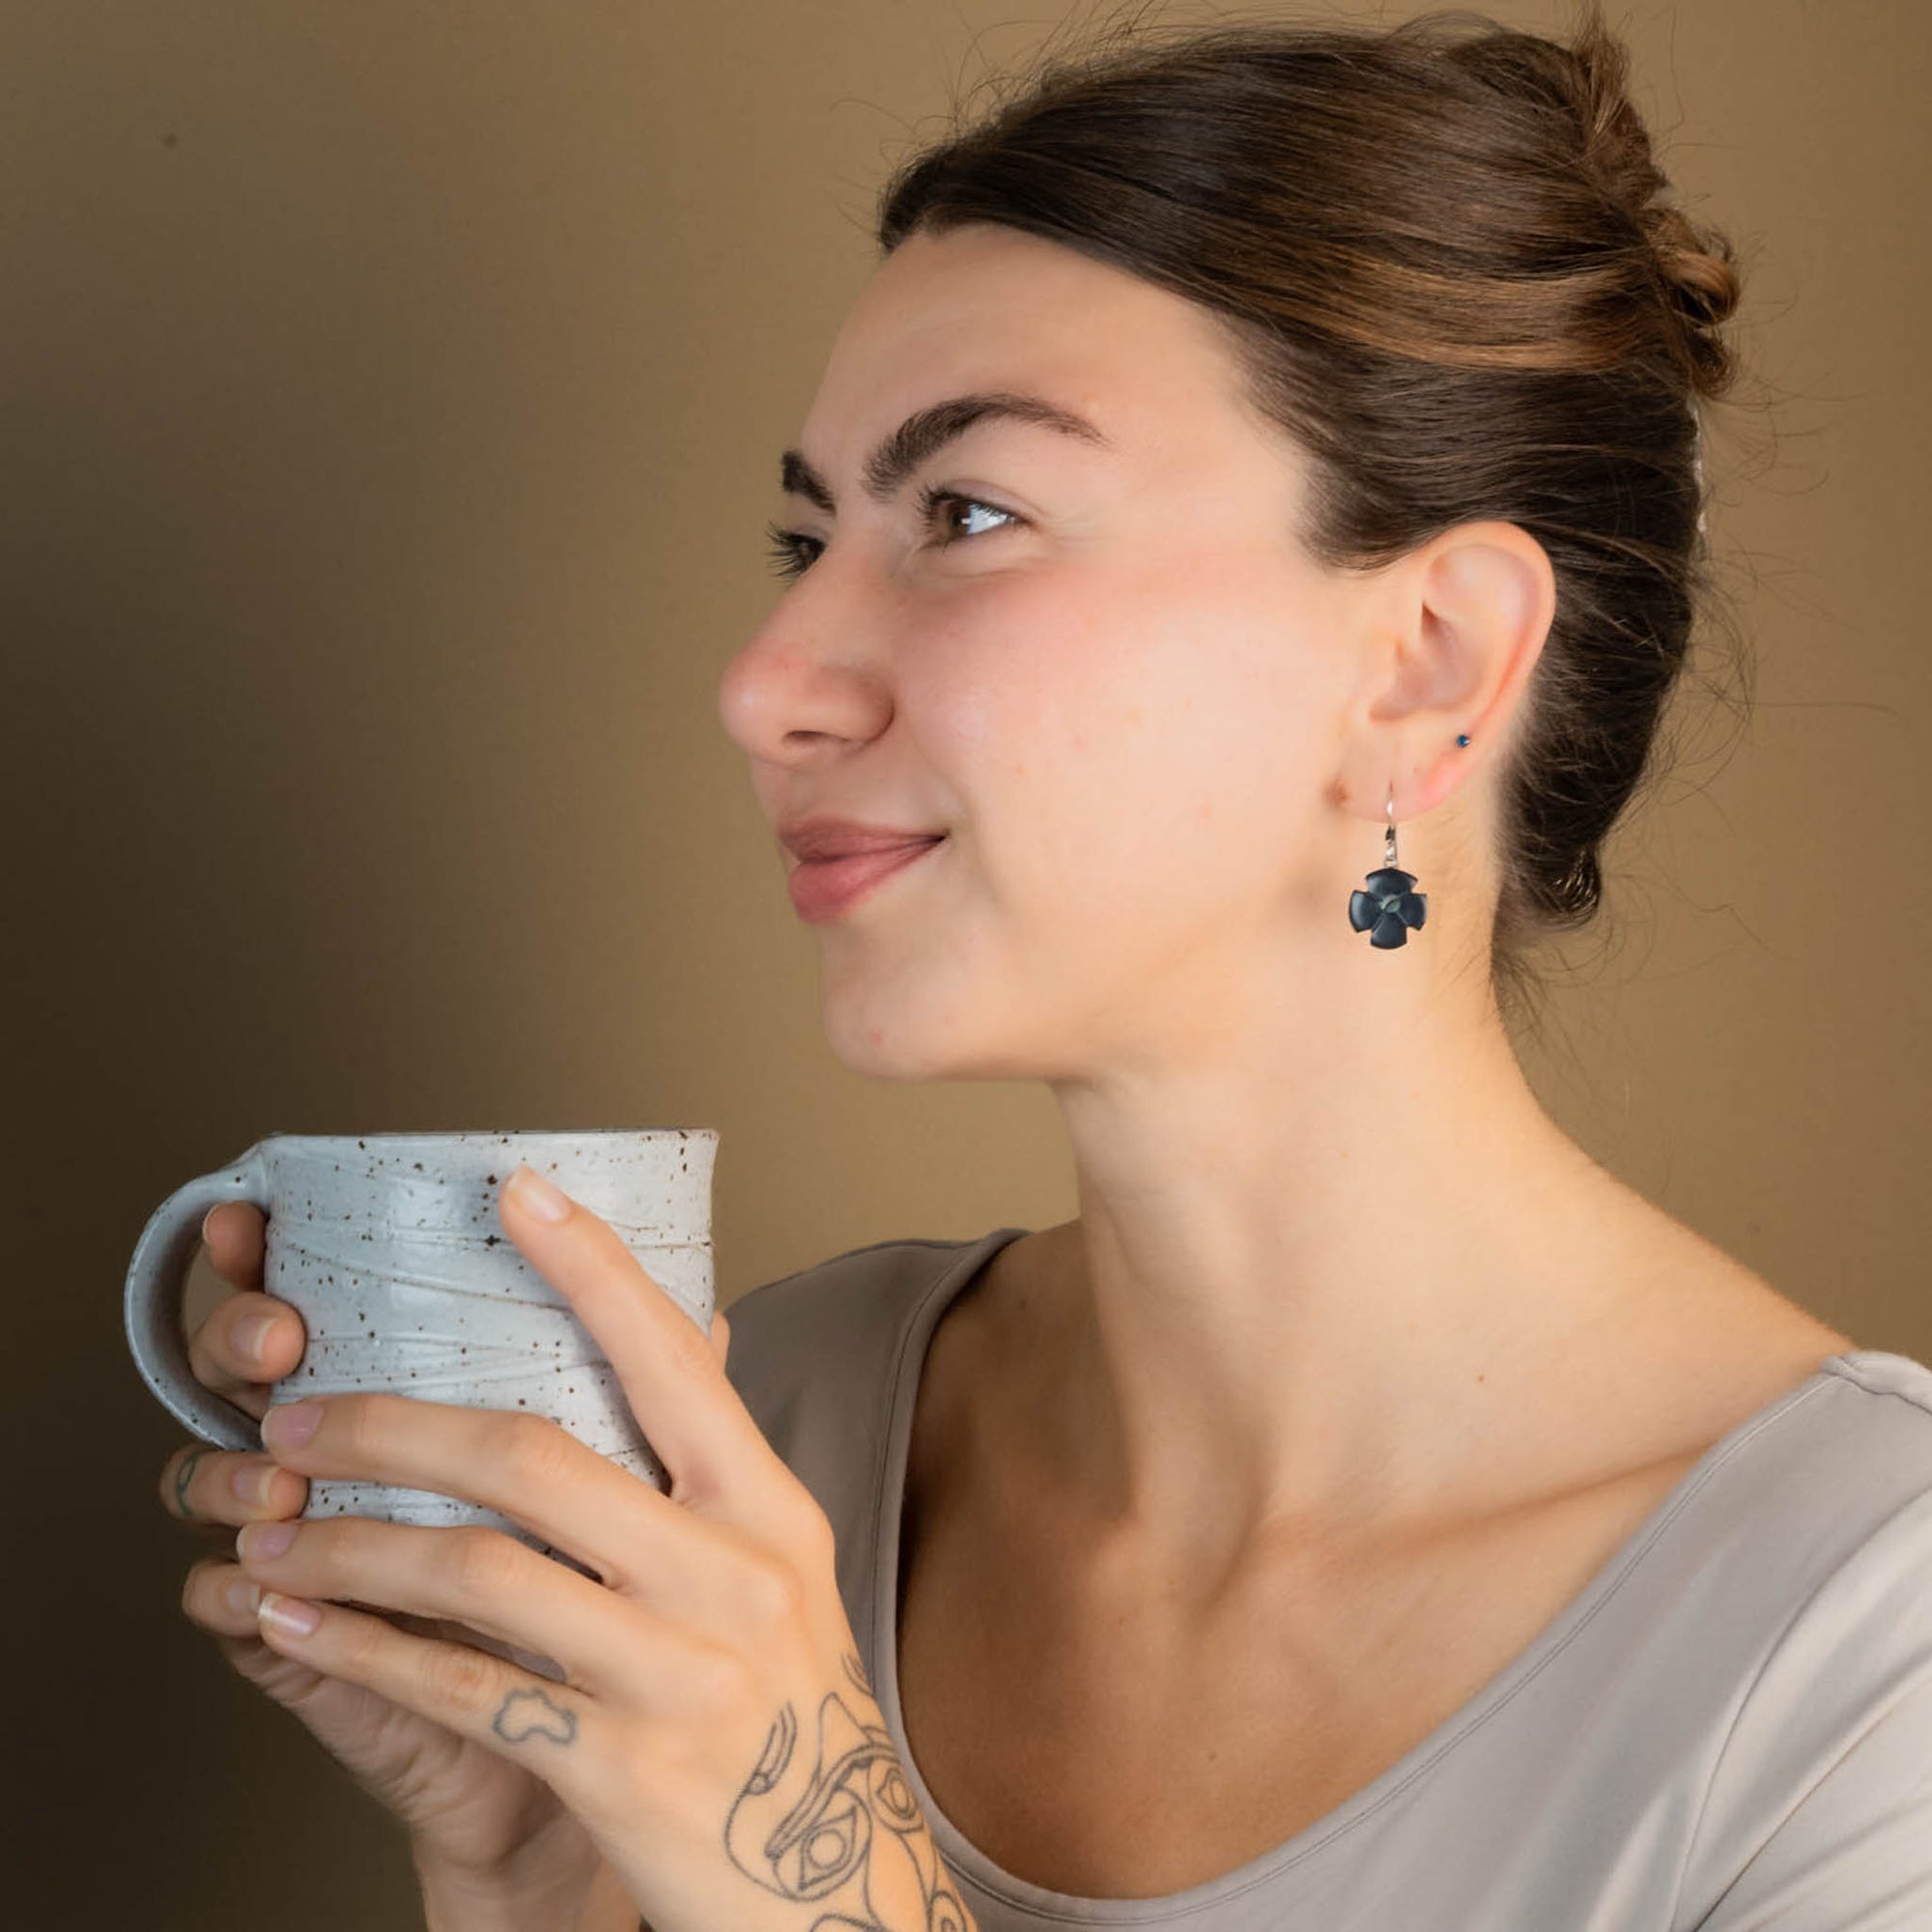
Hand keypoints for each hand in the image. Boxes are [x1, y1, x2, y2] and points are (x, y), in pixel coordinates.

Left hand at [232, 1165, 973, 1931]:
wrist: (831, 1894)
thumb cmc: (784, 1714)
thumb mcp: (779, 1575)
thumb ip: (714, 1472)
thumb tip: (685, 1334)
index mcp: (768, 1509)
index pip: (670, 1361)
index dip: (589, 1268)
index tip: (514, 1191)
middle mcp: (733, 1576)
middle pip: (536, 1459)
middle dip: (392, 1428)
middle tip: (297, 1415)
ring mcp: (680, 1674)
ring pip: (477, 1573)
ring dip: (347, 1547)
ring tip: (269, 1531)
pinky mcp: (621, 1769)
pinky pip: (462, 1689)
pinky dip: (362, 1652)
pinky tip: (300, 1629)